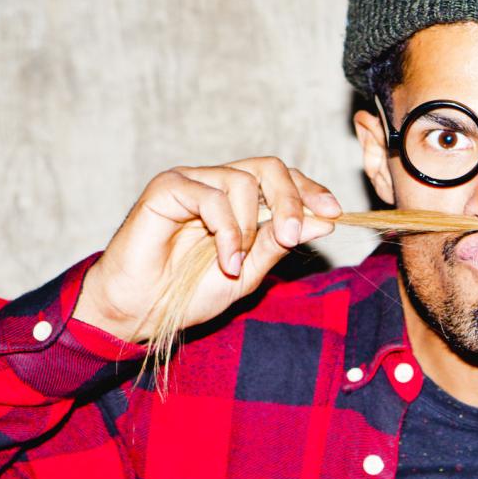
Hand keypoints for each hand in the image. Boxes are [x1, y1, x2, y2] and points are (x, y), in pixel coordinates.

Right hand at [74, 157, 340, 341]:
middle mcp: (219, 184)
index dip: (311, 191)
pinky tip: (225, 261)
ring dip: (249, 227)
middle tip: (295, 233)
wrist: (142, 310)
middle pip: (270, 168)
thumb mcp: (250, 272)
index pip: (284, 179)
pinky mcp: (167, 188)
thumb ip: (280, 244)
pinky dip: (227, 230)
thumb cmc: (192, 291)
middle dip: (292, 199)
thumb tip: (324, 222)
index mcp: (242, 201)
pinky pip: (211, 196)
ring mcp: (193, 183)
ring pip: (243, 181)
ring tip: (236, 263)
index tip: (334, 214)